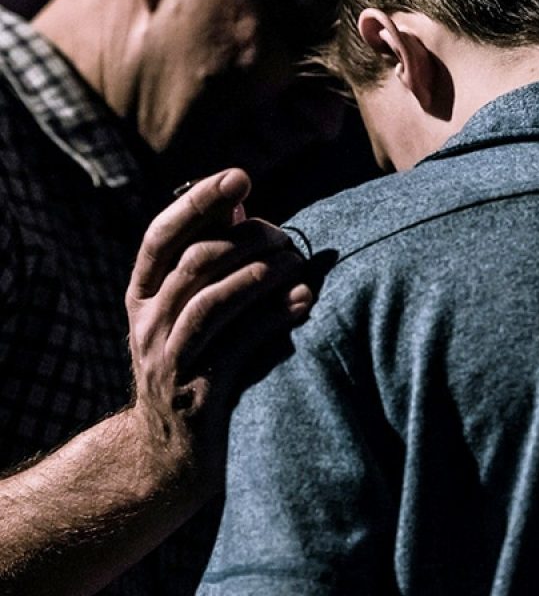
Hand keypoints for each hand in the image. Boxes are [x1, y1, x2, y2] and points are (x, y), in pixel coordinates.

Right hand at [124, 168, 311, 488]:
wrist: (171, 455)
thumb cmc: (196, 362)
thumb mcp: (190, 310)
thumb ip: (210, 259)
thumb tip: (240, 206)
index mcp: (143, 295)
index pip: (162, 235)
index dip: (198, 201)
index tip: (240, 175)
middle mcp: (147, 323)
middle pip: (195, 262)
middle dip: (247, 240)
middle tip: (285, 236)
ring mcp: (169, 360)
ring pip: (212, 300)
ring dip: (261, 274)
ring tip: (297, 262)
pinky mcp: (199, 393)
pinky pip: (238, 344)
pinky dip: (273, 316)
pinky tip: (303, 300)